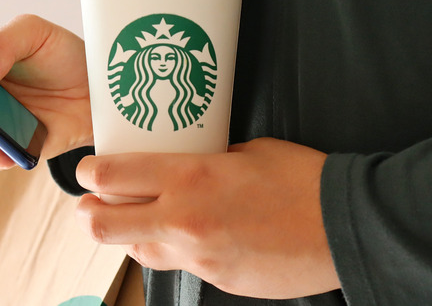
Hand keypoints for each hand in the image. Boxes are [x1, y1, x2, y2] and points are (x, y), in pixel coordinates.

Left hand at [74, 138, 339, 298]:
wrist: (343, 227)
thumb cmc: (300, 179)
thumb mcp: (246, 152)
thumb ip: (203, 160)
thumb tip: (181, 164)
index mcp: (189, 179)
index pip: (110, 178)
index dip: (87, 173)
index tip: (87, 170)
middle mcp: (183, 221)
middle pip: (102, 226)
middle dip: (88, 213)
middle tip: (94, 202)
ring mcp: (197, 258)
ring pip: (136, 252)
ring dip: (132, 235)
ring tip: (149, 218)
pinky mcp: (216, 280)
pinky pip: (179, 266)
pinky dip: (176, 250)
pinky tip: (201, 235)